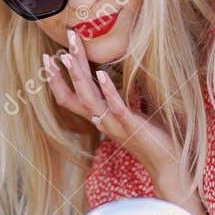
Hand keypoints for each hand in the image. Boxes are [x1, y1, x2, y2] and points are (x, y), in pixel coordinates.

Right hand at [44, 27, 177, 175]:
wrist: (167, 163)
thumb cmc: (152, 136)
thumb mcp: (130, 113)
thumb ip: (118, 98)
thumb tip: (115, 74)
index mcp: (100, 117)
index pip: (69, 98)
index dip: (56, 80)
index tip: (48, 57)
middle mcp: (102, 122)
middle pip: (73, 96)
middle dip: (60, 73)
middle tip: (50, 51)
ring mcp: (115, 125)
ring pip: (89, 101)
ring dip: (78, 78)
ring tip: (69, 56)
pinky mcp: (132, 127)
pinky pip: (116, 108)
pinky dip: (108, 90)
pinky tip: (101, 74)